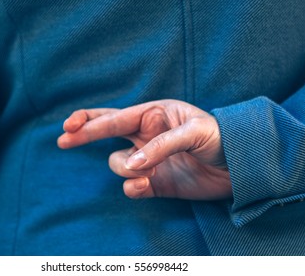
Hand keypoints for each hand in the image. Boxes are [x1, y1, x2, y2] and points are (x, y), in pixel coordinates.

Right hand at [57, 99, 231, 199]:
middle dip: (84, 135)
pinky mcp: (155, 183)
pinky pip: (132, 186)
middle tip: (63, 139)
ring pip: (119, 165)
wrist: (241, 167)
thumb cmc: (221, 138)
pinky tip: (145, 185)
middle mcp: (146, 137)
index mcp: (154, 116)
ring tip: (148, 172)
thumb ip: (160, 145)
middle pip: (105, 134)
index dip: (90, 121)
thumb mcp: (194, 132)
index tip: (69, 126)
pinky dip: (134, 188)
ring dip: (126, 169)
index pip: (115, 117)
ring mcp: (148, 161)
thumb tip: (132, 165)